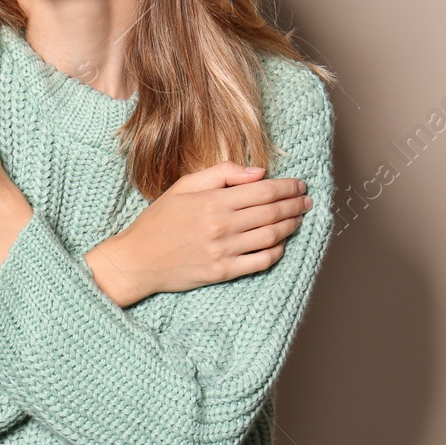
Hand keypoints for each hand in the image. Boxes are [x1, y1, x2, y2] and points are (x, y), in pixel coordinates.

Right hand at [84, 161, 309, 306]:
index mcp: (214, 201)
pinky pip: (261, 261)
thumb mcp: (184, 186)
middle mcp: (223, 226)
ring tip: (298, 218)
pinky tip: (280, 243)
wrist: (138, 259)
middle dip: (295, 205)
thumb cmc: (159, 220)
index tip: (299, 184)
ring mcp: (225, 251)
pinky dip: (277, 251)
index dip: (286, 187)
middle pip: (272, 212)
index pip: (263, 191)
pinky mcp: (224, 272)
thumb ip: (222, 173)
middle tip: (306, 201)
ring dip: (290, 226)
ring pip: (272, 236)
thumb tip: (258, 172)